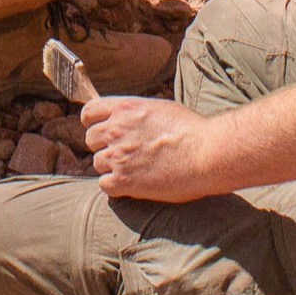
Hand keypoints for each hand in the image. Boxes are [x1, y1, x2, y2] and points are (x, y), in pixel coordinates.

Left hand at [84, 96, 227, 200]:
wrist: (206, 153)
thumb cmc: (192, 130)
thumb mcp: (160, 108)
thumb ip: (137, 113)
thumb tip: (128, 119)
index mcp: (125, 108)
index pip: (89, 113)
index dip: (93, 123)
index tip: (102, 131)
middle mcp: (116, 129)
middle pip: (91, 139)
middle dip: (105, 146)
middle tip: (125, 154)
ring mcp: (117, 155)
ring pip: (98, 163)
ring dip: (112, 167)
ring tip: (136, 170)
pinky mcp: (123, 180)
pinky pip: (105, 185)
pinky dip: (116, 187)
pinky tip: (134, 184)